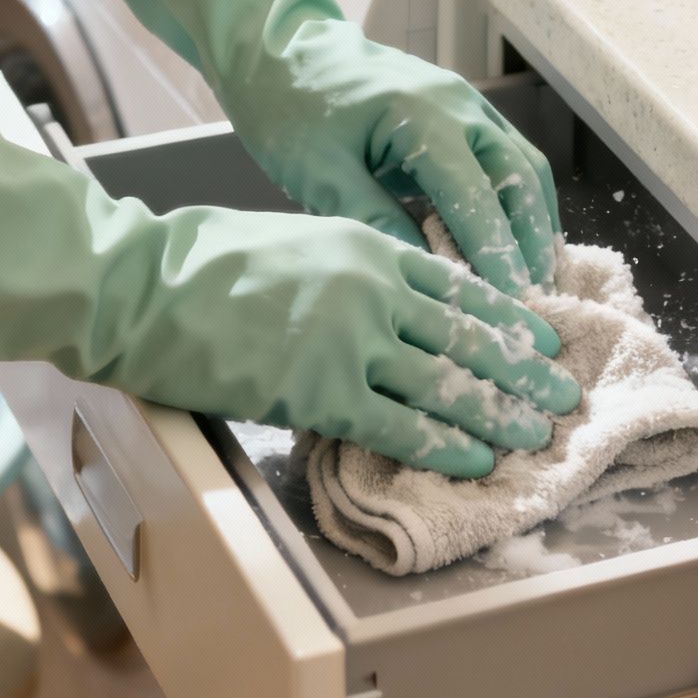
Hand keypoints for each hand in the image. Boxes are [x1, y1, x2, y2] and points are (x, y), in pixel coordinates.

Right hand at [0, 92, 580, 476]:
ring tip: (536, 435)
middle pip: (466, 333)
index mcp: (362, 244)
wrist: (137, 284)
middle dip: (519, 370)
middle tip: (560, 394)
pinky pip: (398, 423)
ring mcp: (349, 338)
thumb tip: (372, 299)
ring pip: (445, 381)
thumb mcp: (286, 240)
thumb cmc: (193, 260)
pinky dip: (443, 443)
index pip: (453, 283)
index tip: (535, 337)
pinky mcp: (318, 388)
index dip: (501, 316)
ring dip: (497, 412)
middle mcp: (371, 286)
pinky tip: (476, 458)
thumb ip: (340, 266)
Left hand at [223, 29, 559, 295]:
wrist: (283, 53)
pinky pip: (509, 154)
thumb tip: (423, 272)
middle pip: (519, 178)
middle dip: (532, 241)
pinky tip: (518, 237)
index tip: (510, 301)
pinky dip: (520, 198)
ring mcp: (466, 102)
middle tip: (537, 297)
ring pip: (524, 164)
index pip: (476, 196)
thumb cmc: (292, 110)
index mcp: (422, 117)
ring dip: (536, 220)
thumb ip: (373, 219)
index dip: (496, 252)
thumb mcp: (320, 173)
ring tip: (539, 275)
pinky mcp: (463, 109)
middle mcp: (459, 105)